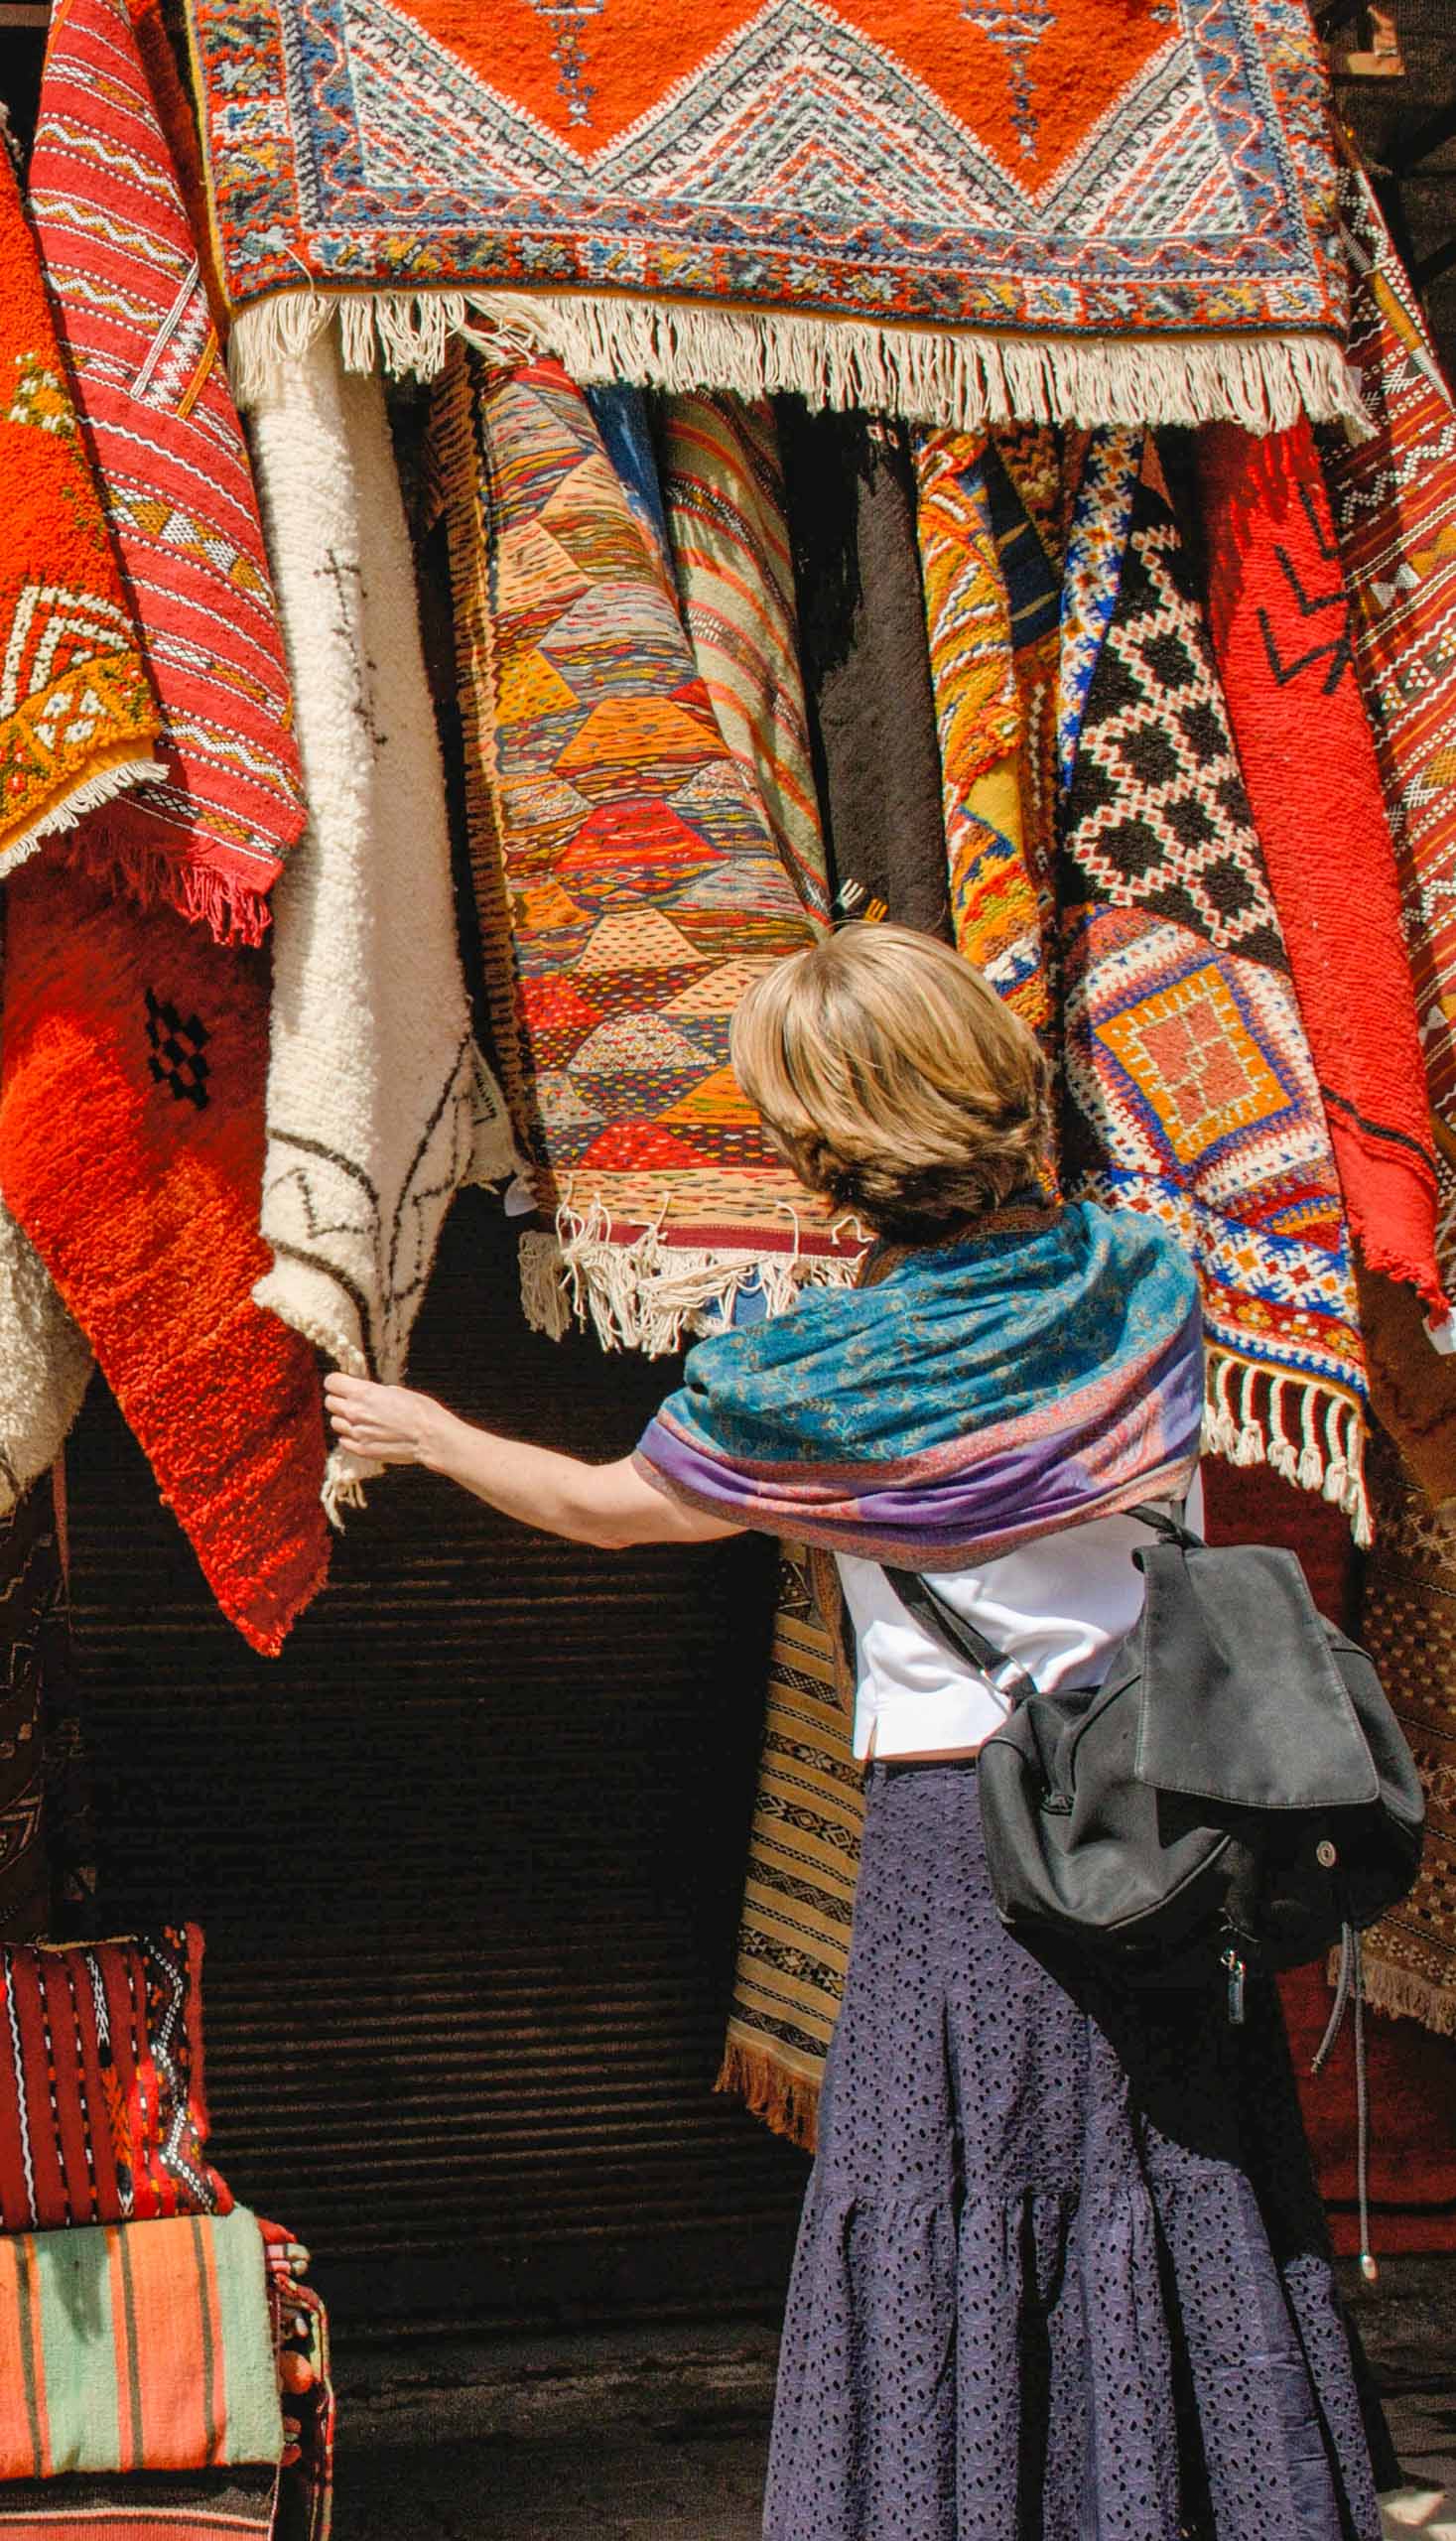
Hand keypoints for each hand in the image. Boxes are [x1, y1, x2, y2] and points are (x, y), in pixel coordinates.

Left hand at [324, 1373, 445, 1467]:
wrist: (431, 1438)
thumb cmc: (421, 1411)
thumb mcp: (397, 1391)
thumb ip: (376, 1392)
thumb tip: (369, 1394)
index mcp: (363, 1393)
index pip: (331, 1382)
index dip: (336, 1382)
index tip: (343, 1384)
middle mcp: (355, 1412)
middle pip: (329, 1402)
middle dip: (339, 1399)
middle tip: (353, 1402)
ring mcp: (357, 1433)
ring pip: (335, 1422)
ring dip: (344, 1419)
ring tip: (361, 1420)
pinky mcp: (362, 1450)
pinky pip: (343, 1441)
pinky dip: (350, 1437)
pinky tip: (364, 1434)